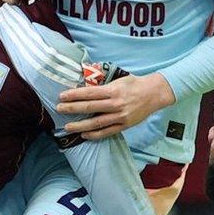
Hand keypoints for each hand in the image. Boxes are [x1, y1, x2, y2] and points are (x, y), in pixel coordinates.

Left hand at [57, 72, 174, 139]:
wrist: (154, 94)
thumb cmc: (135, 84)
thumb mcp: (119, 79)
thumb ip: (104, 85)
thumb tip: (86, 87)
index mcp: (113, 90)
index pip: (89, 93)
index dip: (74, 95)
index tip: (62, 96)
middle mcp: (115, 104)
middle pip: (90, 108)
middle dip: (72, 109)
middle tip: (59, 109)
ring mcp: (120, 116)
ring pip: (96, 123)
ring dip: (80, 125)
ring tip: (68, 127)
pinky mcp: (124, 126)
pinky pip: (107, 132)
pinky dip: (95, 134)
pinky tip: (84, 135)